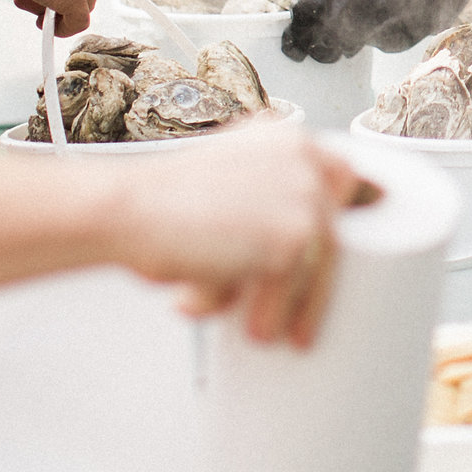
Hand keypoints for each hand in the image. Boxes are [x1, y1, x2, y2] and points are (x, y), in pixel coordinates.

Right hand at [103, 126, 373, 346]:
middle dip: (317, 283)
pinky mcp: (293, 234)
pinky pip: (294, 290)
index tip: (336, 250)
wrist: (127, 209)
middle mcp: (300, 157)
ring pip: (317, 267)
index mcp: (283, 137)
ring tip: (261, 334)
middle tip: (302, 325)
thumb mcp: (222, 183)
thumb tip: (291, 252)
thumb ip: (261, 197)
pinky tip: (252, 333)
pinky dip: (270, 314)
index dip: (344, 213)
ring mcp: (302, 194)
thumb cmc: (159, 205)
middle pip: (332, 231)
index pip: (340, 175)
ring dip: (291, 307)